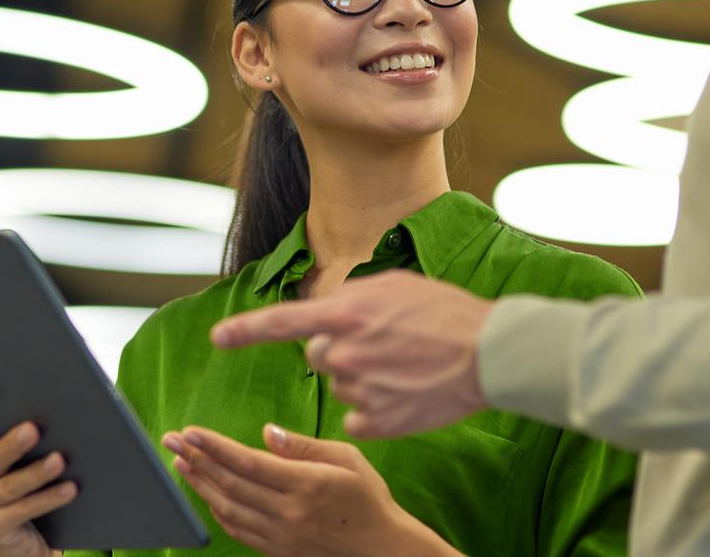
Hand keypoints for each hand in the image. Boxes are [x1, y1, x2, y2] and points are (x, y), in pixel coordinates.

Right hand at [0, 388, 76, 556]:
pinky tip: (69, 488)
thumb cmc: (20, 491)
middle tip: (33, 429)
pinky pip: (23, 510)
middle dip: (11, 445)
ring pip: (8, 487)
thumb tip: (43, 412)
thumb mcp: (11, 464)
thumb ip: (14, 441)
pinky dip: (48, 498)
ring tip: (59, 460)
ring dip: (36, 473)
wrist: (21, 543)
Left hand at [163, 424, 460, 556]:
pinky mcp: (278, 552)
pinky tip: (206, 494)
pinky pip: (238, 531)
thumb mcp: (347, 460)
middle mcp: (288, 512)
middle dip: (196, 458)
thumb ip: (304, 446)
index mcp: (305, 484)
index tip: (190, 431)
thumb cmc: (369, 500)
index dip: (214, 446)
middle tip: (171, 440)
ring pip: (228, 508)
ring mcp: (281, 536)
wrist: (384, 551)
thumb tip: (267, 433)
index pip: (247, 461)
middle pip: (230, 483)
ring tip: (180, 463)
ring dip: (199, 484)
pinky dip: (217, 510)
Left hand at [210, 270, 491, 437]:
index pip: (279, 322)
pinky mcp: (378, 423)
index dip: (244, 330)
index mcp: (344, 315)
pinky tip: (404, 393)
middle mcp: (344, 354)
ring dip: (361, 377)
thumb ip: (350, 298)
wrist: (491, 353)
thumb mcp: (394, 285)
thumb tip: (326, 310)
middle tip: (383, 344)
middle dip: (340, 349)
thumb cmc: (446, 313)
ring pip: (339, 386)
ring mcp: (360, 391)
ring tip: (404, 365)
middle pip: (317, 356)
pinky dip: (375, 409)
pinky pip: (357, 418)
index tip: (218, 338)